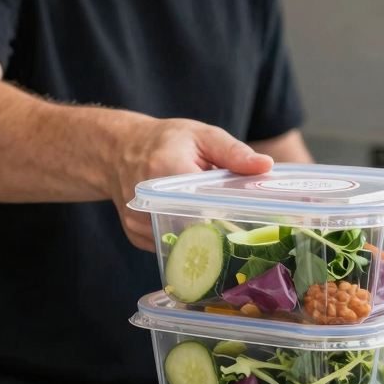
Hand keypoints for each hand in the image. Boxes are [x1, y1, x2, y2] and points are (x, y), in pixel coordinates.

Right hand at [110, 116, 273, 250]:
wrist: (118, 149)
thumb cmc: (167, 140)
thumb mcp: (202, 136)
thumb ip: (233, 152)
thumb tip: (265, 166)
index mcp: (166, 170)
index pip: (203, 206)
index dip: (225, 217)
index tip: (244, 223)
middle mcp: (147, 199)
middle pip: (192, 231)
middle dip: (216, 232)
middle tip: (235, 229)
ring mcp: (138, 220)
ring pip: (180, 244)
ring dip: (199, 239)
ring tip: (211, 224)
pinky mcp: (135, 233)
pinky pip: (167, 246)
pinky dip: (182, 241)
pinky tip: (189, 226)